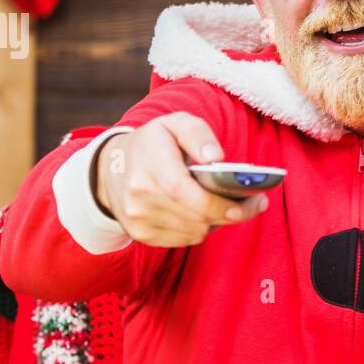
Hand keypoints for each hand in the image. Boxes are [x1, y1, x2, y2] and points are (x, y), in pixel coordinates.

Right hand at [93, 111, 266, 247]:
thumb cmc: (152, 143)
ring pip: (195, 231)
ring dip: (216, 220)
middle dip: (231, 213)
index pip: (187, 193)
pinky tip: (202, 212)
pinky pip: (185, 239)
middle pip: (198, 217)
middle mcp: (139, 196)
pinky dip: (200, 228)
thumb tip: (216, 158)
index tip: (254, 201)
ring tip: (227, 204)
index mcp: (149, 164)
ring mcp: (138, 219)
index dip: (222, 203)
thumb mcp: (174, 124)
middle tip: (254, 203)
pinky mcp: (142, 235)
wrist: (109, 168)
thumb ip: (198, 134)